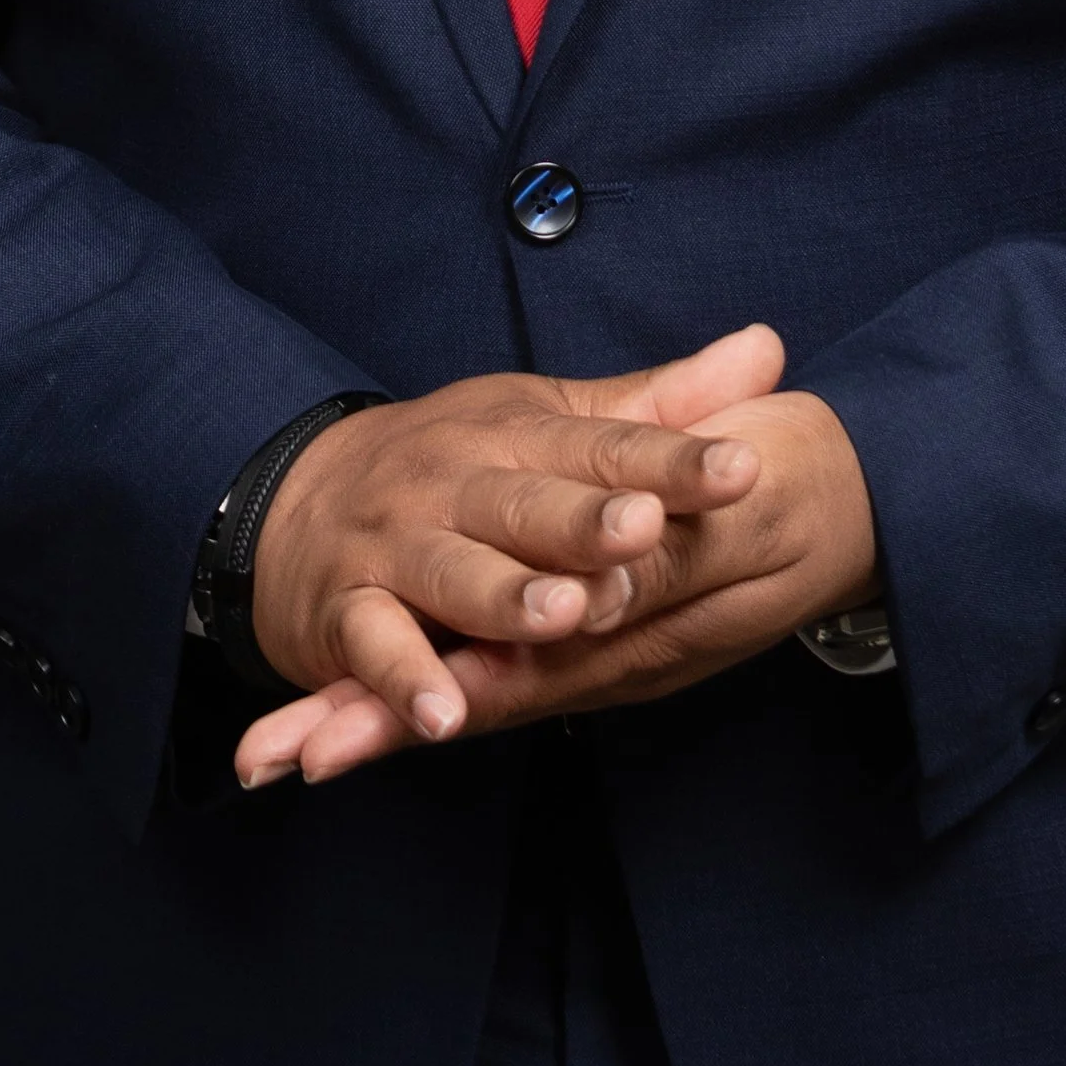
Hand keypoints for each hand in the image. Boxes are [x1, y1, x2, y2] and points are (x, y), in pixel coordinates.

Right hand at [238, 377, 877, 788]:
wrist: (295, 495)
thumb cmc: (455, 464)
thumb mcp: (552, 420)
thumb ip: (660, 406)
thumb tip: (770, 352)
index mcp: (518, 433)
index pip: (606, 444)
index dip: (673, 458)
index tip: (743, 467)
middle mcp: (457, 480)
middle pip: (529, 502)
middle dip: (586, 520)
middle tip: (645, 534)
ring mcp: (397, 543)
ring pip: (456, 572)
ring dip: (504, 596)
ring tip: (560, 616)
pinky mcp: (346, 610)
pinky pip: (374, 646)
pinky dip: (403, 680)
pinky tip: (443, 713)